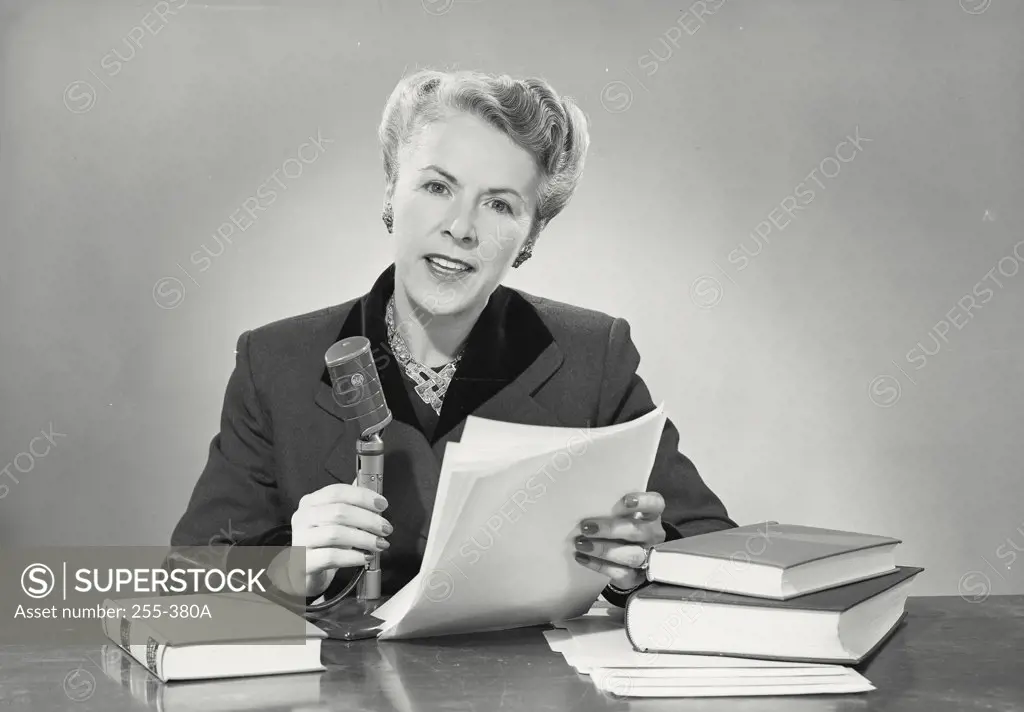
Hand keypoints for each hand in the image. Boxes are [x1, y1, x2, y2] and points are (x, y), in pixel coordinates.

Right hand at [269, 483, 391, 598]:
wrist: (304, 573)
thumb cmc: (323, 544)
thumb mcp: (335, 520)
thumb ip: (350, 502)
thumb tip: (369, 481)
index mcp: (310, 502)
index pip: (337, 492)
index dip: (363, 496)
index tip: (382, 504)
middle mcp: (302, 518)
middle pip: (339, 512)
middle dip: (368, 519)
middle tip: (385, 528)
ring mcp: (300, 540)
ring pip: (335, 534)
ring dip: (364, 538)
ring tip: (379, 544)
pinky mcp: (303, 563)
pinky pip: (331, 557)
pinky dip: (353, 556)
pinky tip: (365, 557)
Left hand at [573, 492, 665, 590]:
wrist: (627, 561)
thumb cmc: (620, 529)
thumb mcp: (620, 516)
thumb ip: (611, 510)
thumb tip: (586, 508)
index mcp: (651, 515)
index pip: (655, 504)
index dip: (643, 501)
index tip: (626, 500)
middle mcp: (653, 535)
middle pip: (637, 531)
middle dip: (610, 529)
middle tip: (586, 528)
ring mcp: (648, 557)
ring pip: (630, 555)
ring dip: (603, 549)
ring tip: (582, 544)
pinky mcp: (636, 576)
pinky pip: (619, 572)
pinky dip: (598, 565)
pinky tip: (583, 558)